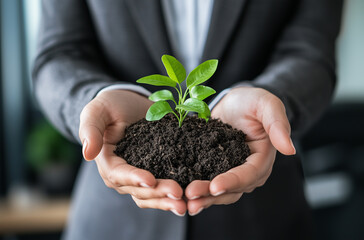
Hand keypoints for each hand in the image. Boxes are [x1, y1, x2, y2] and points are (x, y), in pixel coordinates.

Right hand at [79, 90, 185, 215]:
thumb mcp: (97, 111)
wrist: (129, 104)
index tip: (151, 179)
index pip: (119, 175)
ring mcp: (141, 175)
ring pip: (153, 195)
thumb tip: (87, 153)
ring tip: (186, 203)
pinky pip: (165, 187)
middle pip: (140, 190)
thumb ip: (90, 129)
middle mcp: (123, 175)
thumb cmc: (110, 106)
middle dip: (158, 193)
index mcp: (108, 162)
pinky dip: (176, 193)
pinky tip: (193, 195)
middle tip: (178, 194)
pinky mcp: (158, 171)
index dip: (134, 178)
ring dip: (169, 200)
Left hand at [185, 87, 295, 215]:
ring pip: (217, 191)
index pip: (248, 175)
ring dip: (201, 197)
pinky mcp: (214, 169)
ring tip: (184, 200)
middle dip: (211, 194)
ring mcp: (230, 172)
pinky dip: (194, 188)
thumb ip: (277, 123)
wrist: (235, 102)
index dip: (232, 181)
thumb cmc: (252, 101)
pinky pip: (205, 182)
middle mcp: (247, 171)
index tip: (215, 185)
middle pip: (231, 189)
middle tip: (190, 196)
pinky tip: (178, 191)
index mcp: (262, 159)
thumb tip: (289, 149)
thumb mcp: (266, 104)